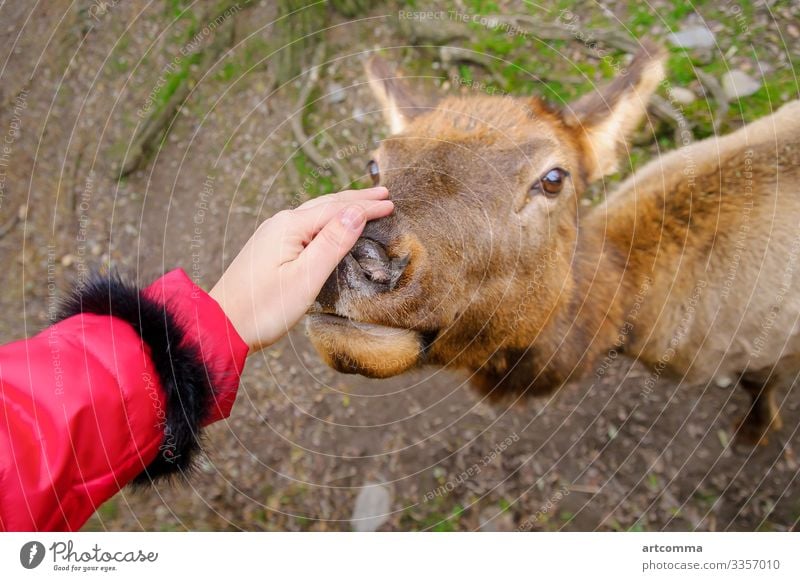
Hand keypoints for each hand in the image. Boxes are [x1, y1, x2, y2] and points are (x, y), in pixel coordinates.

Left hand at [210, 187, 392, 351]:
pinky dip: (327, 219)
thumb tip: (356, 212)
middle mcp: (280, 223)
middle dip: (356, 198)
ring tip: (363, 202)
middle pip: (326, 204)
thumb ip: (332, 243)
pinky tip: (331, 224)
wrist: (222, 324)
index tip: (391, 202)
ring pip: (315, 212)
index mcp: (291, 227)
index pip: (337, 209)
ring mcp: (272, 235)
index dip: (366, 206)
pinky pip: (305, 224)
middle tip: (384, 192)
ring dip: (342, 206)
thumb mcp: (305, 278)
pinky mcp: (269, 248)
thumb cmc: (265, 307)